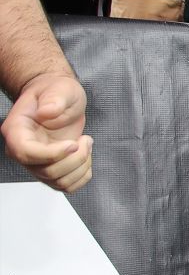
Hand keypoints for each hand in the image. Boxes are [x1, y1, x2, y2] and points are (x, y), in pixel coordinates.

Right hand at [1, 74, 92, 191]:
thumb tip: (48, 111)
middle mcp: (23, 150)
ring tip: (86, 144)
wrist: (59, 99)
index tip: (73, 144)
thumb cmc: (55, 92)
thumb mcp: (60, 89)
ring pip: (58, 182)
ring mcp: (37, 162)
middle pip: (45, 171)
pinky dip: (83, 175)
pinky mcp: (51, 169)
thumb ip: (54, 99)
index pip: (26, 153)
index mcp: (17, 130)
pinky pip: (67, 185)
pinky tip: (86, 155)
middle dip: (74, 158)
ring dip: (81, 166)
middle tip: (85, 139)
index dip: (52, 154)